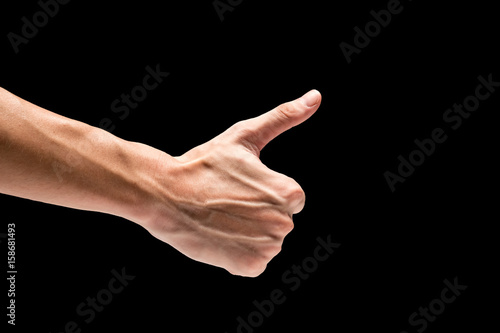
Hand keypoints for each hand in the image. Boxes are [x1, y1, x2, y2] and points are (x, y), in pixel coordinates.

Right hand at [144, 90, 321, 276]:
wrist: (165, 195)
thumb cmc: (204, 163)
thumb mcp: (245, 135)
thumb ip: (284, 117)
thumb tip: (316, 96)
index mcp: (288, 193)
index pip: (291, 199)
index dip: (264, 192)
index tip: (240, 187)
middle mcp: (284, 224)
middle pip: (280, 222)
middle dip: (259, 214)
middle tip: (228, 202)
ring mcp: (266, 249)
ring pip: (268, 242)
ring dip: (250, 234)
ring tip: (223, 219)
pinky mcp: (249, 267)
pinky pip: (255, 262)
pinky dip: (241, 254)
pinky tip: (222, 236)